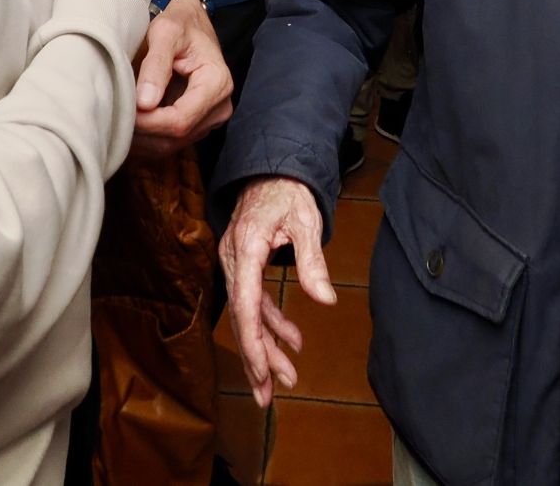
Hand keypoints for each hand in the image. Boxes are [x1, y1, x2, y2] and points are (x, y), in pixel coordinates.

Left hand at [130, 0, 232, 157]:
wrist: (193, 23)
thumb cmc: (180, 23)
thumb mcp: (166, 32)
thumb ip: (156, 65)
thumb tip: (145, 103)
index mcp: (217, 83)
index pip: (181, 120)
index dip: (149, 122)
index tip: (124, 110)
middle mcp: (220, 106)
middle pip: (176, 137)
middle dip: (143, 131)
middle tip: (116, 112)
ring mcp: (210, 118)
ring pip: (172, 145)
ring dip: (143, 138)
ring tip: (121, 117)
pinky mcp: (198, 124)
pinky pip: (171, 143)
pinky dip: (148, 138)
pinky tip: (131, 123)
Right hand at [219, 177, 334, 406]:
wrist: (272, 165)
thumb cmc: (288, 189)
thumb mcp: (307, 219)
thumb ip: (313, 260)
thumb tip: (325, 299)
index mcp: (246, 248)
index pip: (246, 304)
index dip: (252, 342)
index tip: (261, 373)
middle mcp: (234, 258)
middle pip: (242, 317)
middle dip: (256, 358)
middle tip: (269, 395)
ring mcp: (236, 263)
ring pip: (247, 314)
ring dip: (265, 347)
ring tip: (284, 378)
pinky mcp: (244, 265)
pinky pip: (254, 301)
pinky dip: (271, 323)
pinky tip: (291, 340)